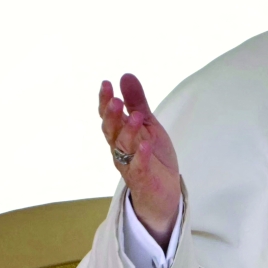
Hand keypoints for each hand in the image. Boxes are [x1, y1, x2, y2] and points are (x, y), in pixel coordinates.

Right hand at [99, 74, 180, 247]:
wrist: (162, 191)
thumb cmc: (151, 155)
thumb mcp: (147, 124)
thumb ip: (136, 102)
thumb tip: (125, 75)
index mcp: (120, 134)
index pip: (109, 116)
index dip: (104, 101)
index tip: (105, 84)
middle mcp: (120, 149)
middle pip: (112, 131)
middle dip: (111, 116)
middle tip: (114, 100)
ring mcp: (130, 164)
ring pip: (124, 147)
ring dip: (129, 131)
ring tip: (136, 116)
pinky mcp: (143, 178)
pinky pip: (140, 166)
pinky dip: (141, 156)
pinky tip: (145, 144)